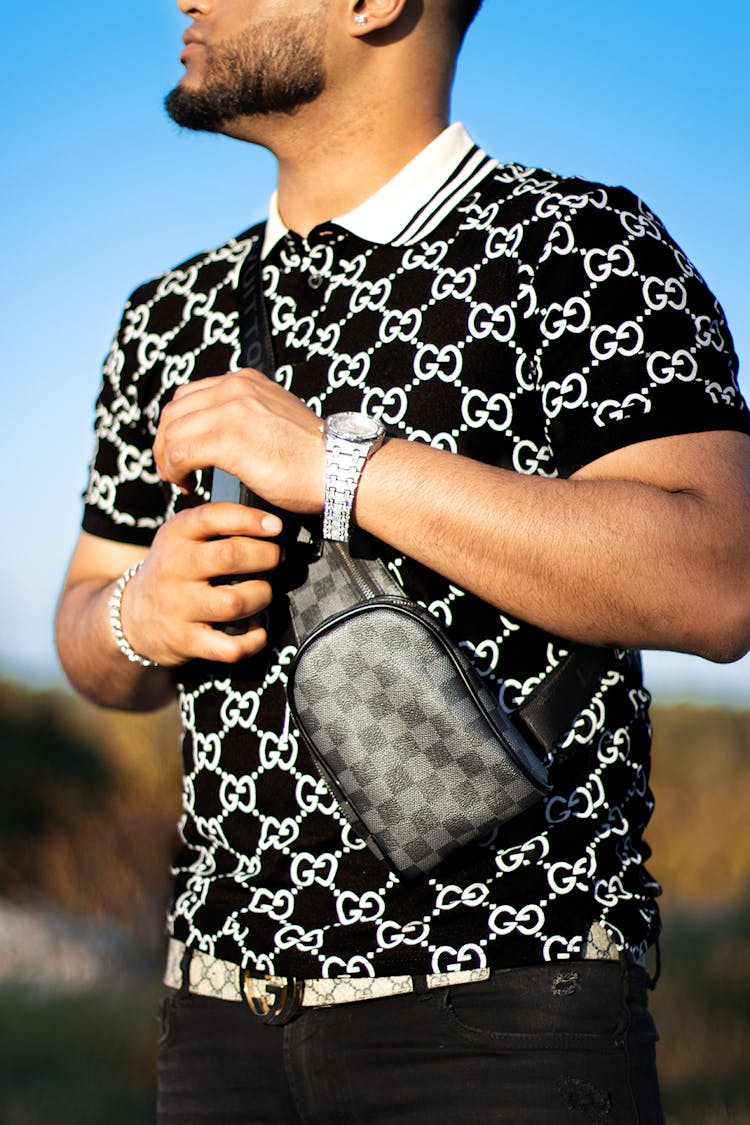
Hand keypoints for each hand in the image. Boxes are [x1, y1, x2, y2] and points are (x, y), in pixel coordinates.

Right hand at [119, 502, 283, 665]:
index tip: (275, 526)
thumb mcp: (180, 538)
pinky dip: (254, 639)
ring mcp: (178, 607)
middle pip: (230, 557)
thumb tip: (270, 525)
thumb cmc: (173, 572)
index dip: (250, 519)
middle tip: (276, 559)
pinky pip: (230, 646)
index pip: (212, 517)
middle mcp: (174, 569)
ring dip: (262, 597)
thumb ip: (216, 527)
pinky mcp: (185, 640)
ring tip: (261, 593)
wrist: (132, 617)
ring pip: (235, 602)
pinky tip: (256, 628)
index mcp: (175, 536)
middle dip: (267, 556)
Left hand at [153, 369, 324, 512]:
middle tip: (174, 469)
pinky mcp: (228, 439)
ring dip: (168, 460)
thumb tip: (228, 433)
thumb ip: (249, 416)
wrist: (337, 469)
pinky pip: (180, 453)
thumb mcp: (277, 418)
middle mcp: (235, 388)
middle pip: (174, 411)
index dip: (178, 426)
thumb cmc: (313, 457)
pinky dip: (175, 471)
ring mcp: (230, 411)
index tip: (183, 451)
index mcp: (245, 381)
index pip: (190, 396)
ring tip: (180, 480)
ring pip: (172, 433)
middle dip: (166, 443)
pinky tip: (187, 485)